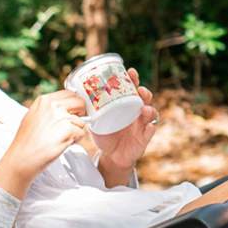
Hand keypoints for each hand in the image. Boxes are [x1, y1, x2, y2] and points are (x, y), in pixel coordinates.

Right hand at [0, 91, 86, 199]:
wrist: (22, 157)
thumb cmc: (27, 141)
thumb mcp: (33, 116)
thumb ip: (48, 109)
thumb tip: (64, 108)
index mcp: (44, 100)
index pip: (69, 94)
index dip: (72, 104)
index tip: (71, 112)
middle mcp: (54, 105)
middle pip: (80, 102)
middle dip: (79, 114)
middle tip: (71, 125)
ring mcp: (62, 117)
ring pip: (81, 121)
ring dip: (75, 131)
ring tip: (61, 138)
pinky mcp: (69, 130)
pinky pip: (81, 134)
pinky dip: (75, 140)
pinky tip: (62, 144)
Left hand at [90, 68, 158, 182]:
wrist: (111, 156)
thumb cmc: (105, 135)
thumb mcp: (95, 121)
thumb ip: (89, 111)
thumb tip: (76, 98)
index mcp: (126, 105)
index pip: (132, 89)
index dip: (133, 80)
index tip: (131, 72)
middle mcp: (136, 112)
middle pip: (145, 98)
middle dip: (144, 91)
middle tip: (139, 89)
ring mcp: (142, 124)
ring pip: (151, 113)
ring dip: (149, 109)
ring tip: (143, 108)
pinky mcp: (144, 137)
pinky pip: (150, 131)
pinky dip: (150, 128)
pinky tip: (148, 127)